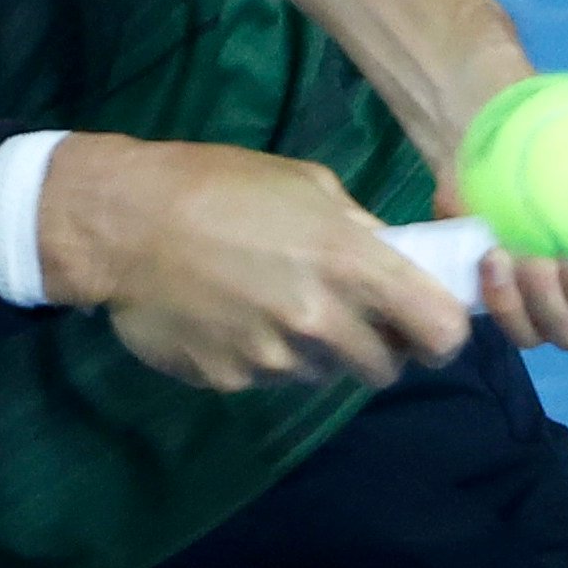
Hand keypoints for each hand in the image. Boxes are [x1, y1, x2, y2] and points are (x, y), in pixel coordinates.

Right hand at [40, 133, 472, 392]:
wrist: (124, 223)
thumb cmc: (218, 186)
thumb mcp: (306, 185)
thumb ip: (360, 230)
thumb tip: (394, 260)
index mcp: (351, 263)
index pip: (443, 332)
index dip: (443, 332)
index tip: (425, 324)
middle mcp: (322, 321)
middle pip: (387, 368)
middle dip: (375, 345)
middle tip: (343, 312)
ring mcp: (276, 359)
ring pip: (328, 376)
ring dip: (318, 352)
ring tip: (275, 304)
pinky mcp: (235, 382)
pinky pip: (273, 380)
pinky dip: (264, 357)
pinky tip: (234, 316)